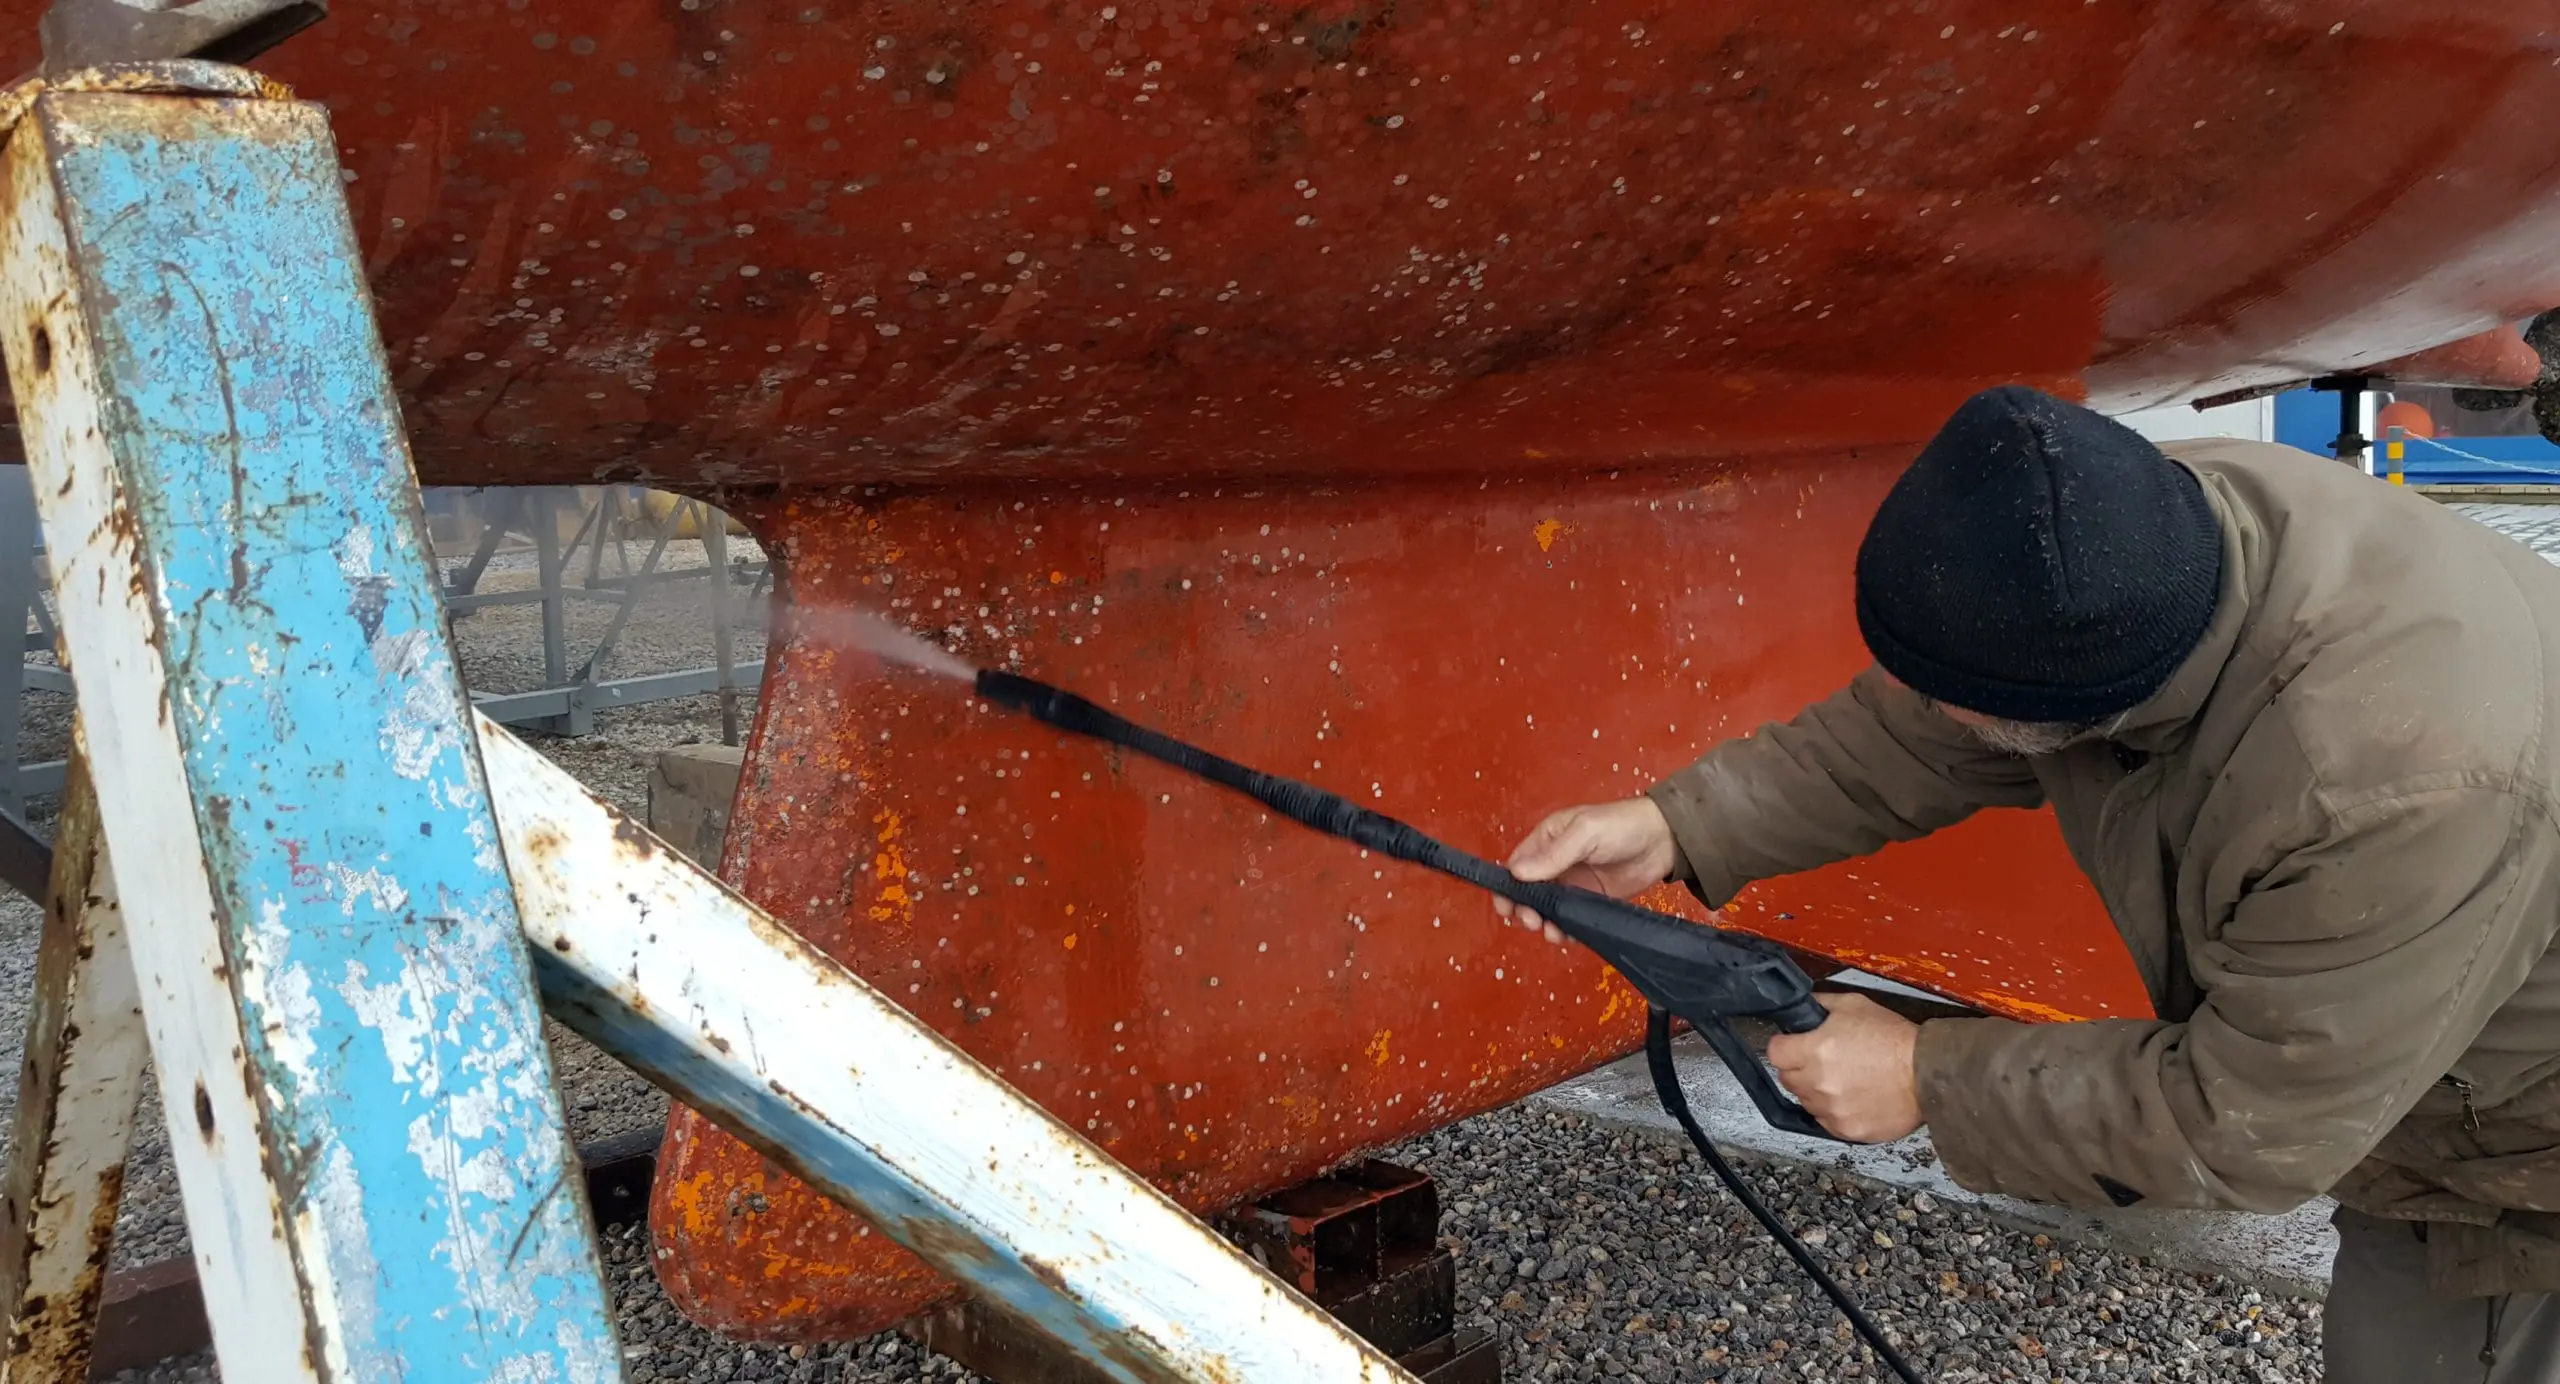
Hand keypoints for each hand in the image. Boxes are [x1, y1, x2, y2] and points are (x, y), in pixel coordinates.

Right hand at [1496, 798, 1677, 943]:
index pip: (1517, 865)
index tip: (1506, 907)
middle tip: (1532, 922)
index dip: (1509, 887)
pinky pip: (1570, 917)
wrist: (1664, 840)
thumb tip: (1516, 873)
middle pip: (1528, 891)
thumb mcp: (1585, 833)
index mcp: (1547, 839)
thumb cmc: (1621, 826)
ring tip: (1552, 932)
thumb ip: (1553, 855)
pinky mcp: (1591, 899)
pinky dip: (1565, 929)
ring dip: (1544, 922)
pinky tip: (1568, 935)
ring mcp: (1574, 883)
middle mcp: (1556, 863)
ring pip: (1548, 908)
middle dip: (1525, 909)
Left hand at [1764, 993, 1923, 1142]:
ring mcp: (1832, 1110)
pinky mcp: (1847, 1130)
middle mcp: (1819, 1083)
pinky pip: (1826, 1122)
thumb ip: (1820, 1006)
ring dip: (1817, 1092)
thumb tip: (1800, 1008)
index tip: (1793, 1046)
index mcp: (1815, 1050)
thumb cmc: (1895, 1040)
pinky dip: (1835, 1112)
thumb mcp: (1854, 1005)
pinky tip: (1854, 1097)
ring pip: (1806, 1102)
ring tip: (1846, 1079)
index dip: (1785, 1046)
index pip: (1775, 1052)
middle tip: (1825, 1061)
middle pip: (1788, 1078)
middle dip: (1801, 1068)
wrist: (1928, 1072)